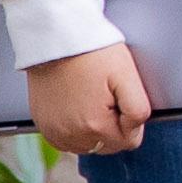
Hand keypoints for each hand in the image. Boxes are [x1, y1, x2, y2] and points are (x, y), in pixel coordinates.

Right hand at [25, 38, 155, 156]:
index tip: (119, 97)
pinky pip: (67, 138)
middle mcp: (70, 135)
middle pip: (107, 145)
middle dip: (112, 125)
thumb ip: (138, 111)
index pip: (128, 141)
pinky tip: (76, 104)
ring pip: (87, 144)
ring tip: (89, 97)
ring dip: (93, 128)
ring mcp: (54, 131)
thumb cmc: (91, 52)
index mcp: (94, 126)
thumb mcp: (127, 76)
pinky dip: (74, 127)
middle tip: (104, 94)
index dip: (130, 119)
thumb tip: (134, 132)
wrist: (57, 37)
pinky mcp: (43, 125)